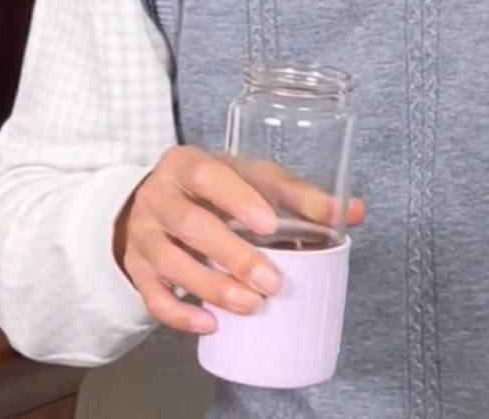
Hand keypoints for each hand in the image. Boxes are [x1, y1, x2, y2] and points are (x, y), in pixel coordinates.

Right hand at [114, 145, 365, 334]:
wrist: (156, 200)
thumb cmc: (214, 187)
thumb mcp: (250, 177)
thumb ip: (298, 194)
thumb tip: (351, 212)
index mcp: (187, 164)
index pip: (209, 176)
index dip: (238, 199)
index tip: (270, 225)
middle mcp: (159, 196)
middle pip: (190, 225)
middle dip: (233, 256)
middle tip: (272, 282)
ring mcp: (143, 234)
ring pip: (171, 263)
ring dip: (213, 288)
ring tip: (252, 305)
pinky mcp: (136, 269)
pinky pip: (153, 296)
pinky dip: (180, 314)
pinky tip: (211, 324)